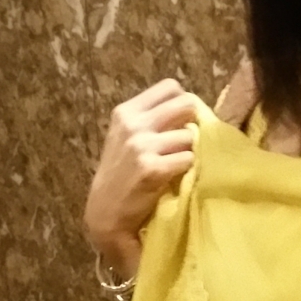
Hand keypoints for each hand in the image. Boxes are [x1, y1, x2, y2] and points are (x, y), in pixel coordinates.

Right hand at [83, 78, 200, 276]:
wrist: (105, 213)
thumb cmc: (121, 176)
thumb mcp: (126, 138)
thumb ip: (151, 120)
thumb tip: (190, 107)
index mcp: (126, 111)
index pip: (170, 87)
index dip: (183, 102)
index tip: (183, 120)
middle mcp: (133, 124)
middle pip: (185, 104)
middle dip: (194, 121)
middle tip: (189, 141)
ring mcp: (141, 145)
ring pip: (189, 136)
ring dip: (190, 151)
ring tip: (178, 164)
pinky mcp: (152, 169)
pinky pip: (188, 159)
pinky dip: (188, 169)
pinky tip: (177, 177)